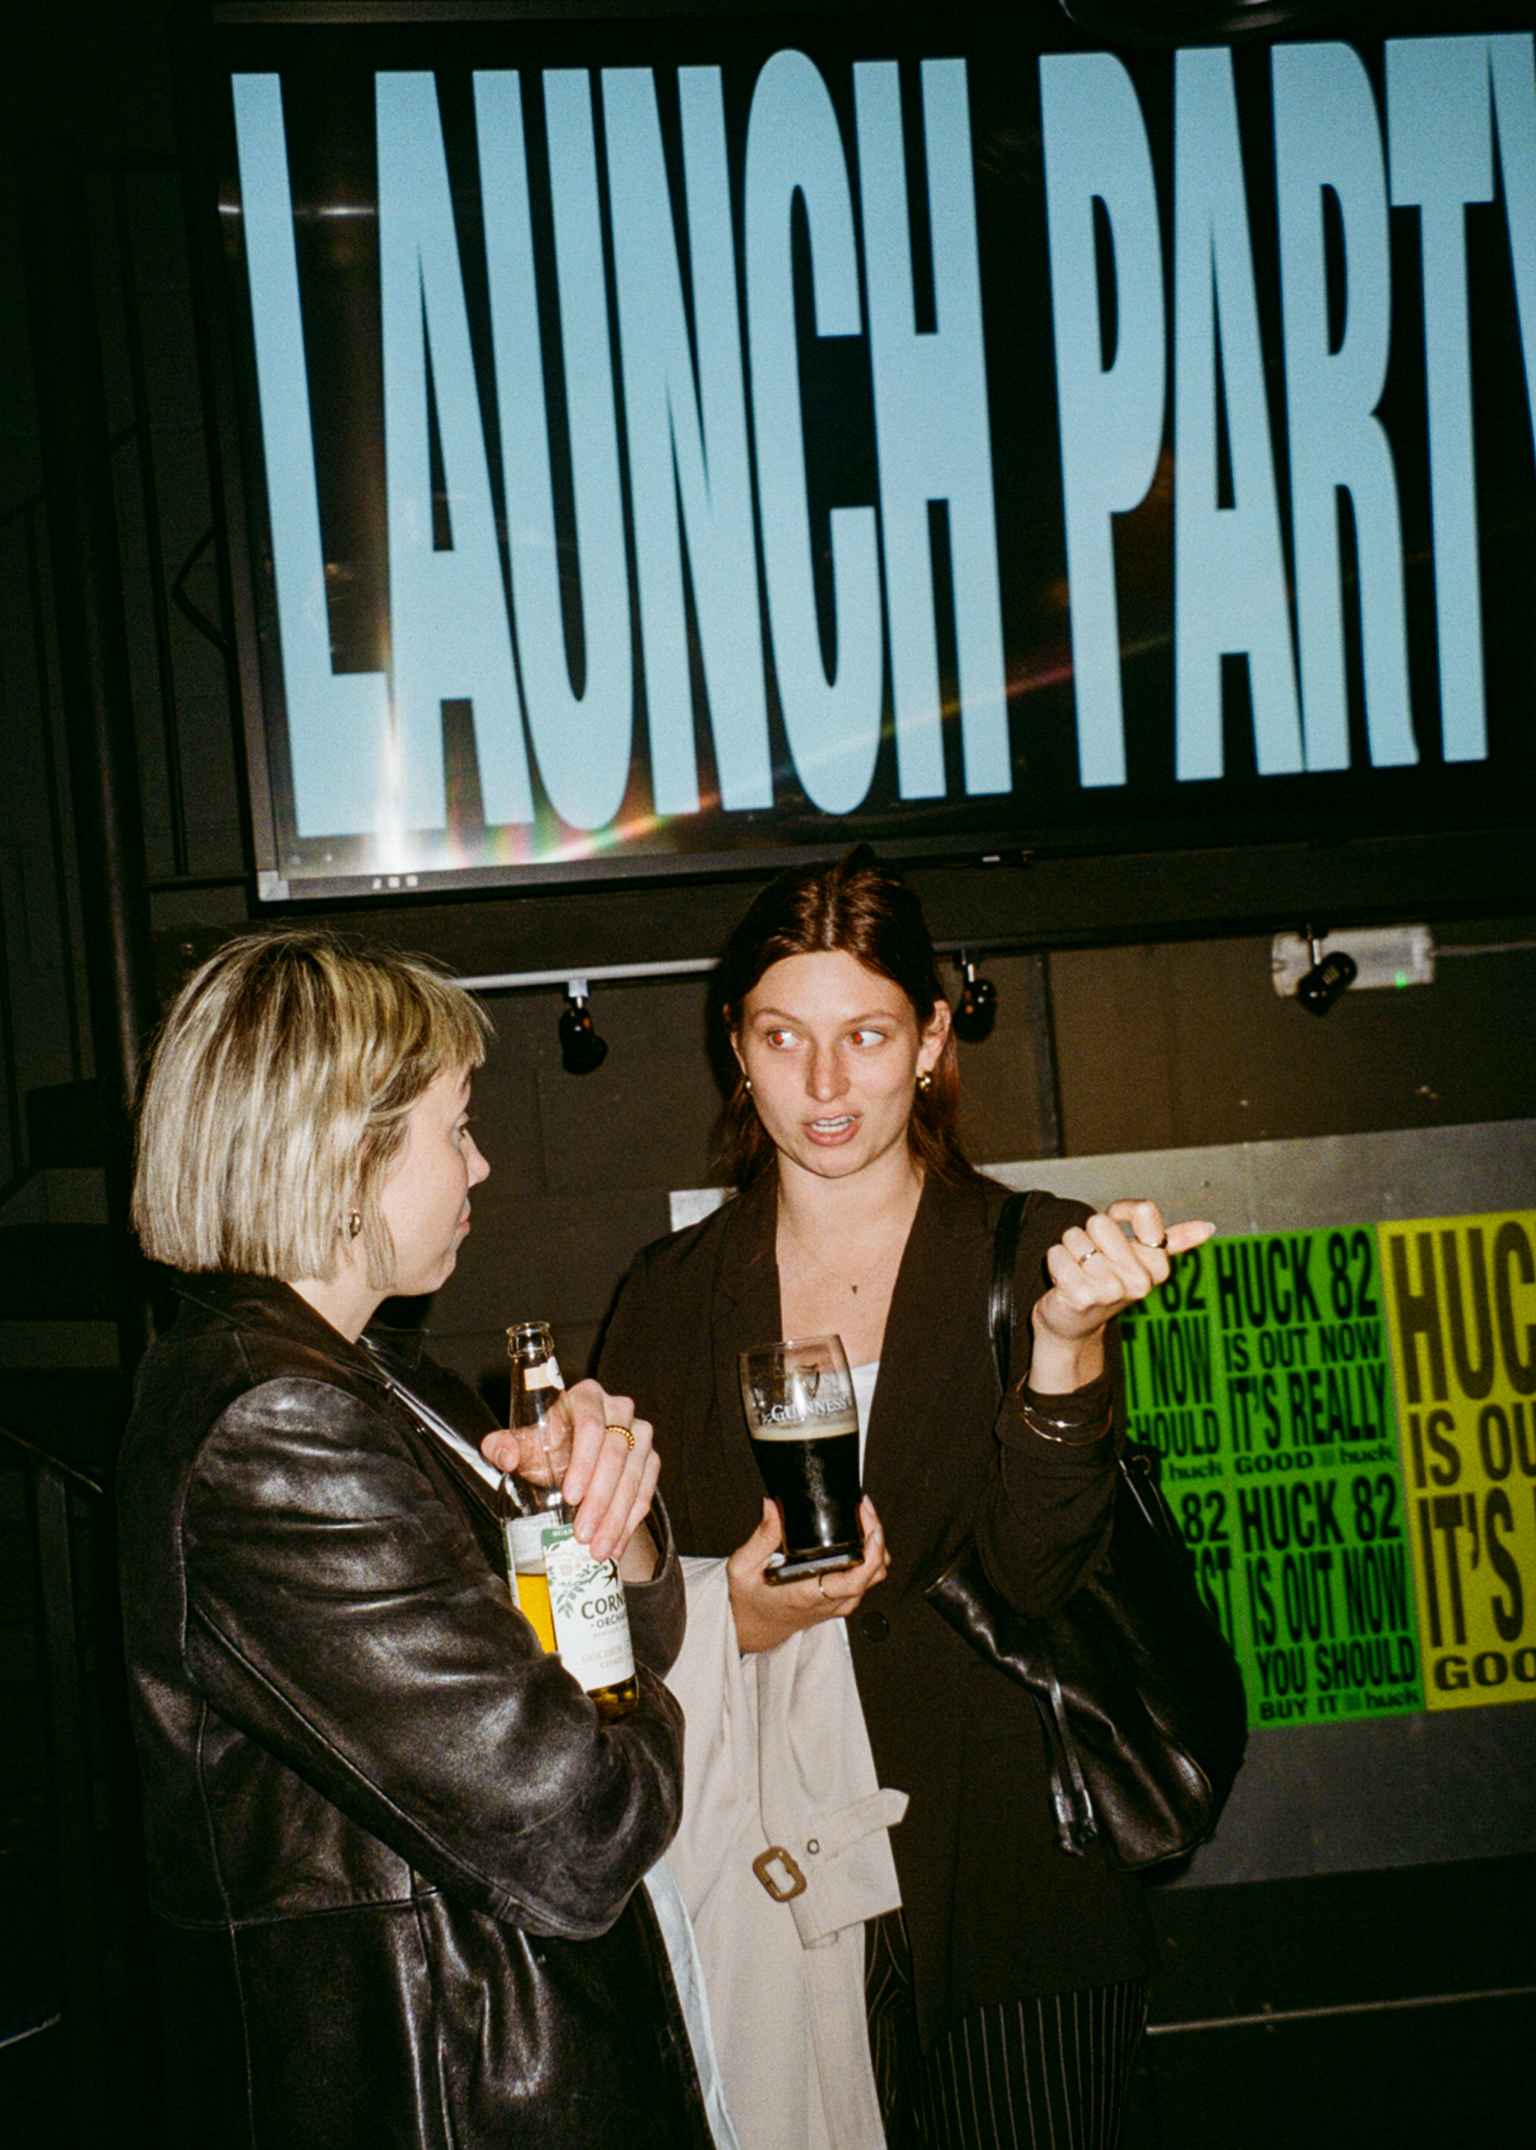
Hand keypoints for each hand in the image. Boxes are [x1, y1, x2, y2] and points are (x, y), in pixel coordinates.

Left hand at [480, 1380, 659, 1564]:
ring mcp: (639, 1434)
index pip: (590, 1426)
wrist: (571, 1457)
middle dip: (599, 1499)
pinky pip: (646, 1490)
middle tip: (582, 1533)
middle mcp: (618, 1409)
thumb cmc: (545, 1445)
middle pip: (615, 1454)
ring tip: (598, 1547)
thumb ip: (502, 1446)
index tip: (570, 1496)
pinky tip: (617, 1543)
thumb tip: (506, 1457)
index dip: (583, 1462)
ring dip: (616, 1516)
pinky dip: (631, 1520)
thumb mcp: (522, 1443)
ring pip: (633, 1476)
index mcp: (586, 1397)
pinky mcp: (650, 1458)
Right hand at [727, 1496, 888, 1654]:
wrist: (753, 1627)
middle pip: (873, 1574)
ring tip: (863, 1518)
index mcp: (807, 1593)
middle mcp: (829, 1601)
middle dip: (877, 1538)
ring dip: (876, 1547)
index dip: (871, 1553)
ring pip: (874, 1577)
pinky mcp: (840, 1601)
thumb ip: (761, 1537)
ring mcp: (838, 1604)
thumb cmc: (748, 1600)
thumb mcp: (743, 1567)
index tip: (871, 1526)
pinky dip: (869, 1556)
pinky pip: (866, 1580)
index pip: (853, 1580)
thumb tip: (773, 1508)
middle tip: (864, 1510)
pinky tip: (858, 1536)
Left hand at [1029, 1199, 1215, 1392]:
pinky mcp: (1081, 1296)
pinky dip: (1055, 1262)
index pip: (1145, 1210)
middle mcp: (1139, 1280)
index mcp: (1157, 1266)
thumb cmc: (1107, 1283)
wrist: (1074, 1324)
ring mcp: (1111, 1290)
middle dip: (1089, 1236)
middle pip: (1100, 1221)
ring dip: (1069, 1251)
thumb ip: (1174, 1240)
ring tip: (1079, 1273)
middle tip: (1093, 1261)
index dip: (1121, 1212)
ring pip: (1075, 1237)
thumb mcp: (1140, 1260)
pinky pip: (1056, 1253)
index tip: (1116, 1227)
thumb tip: (1209, 1227)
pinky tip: (1064, 1282)